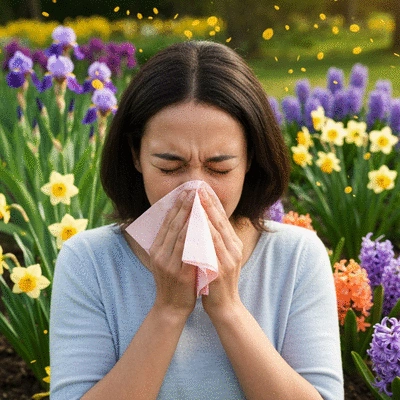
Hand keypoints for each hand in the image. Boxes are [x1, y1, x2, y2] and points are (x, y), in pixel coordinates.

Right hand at [149, 190, 196, 317]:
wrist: (171, 307)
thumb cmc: (173, 282)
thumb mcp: (166, 260)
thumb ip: (171, 243)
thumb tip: (180, 222)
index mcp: (156, 249)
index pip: (166, 223)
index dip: (175, 206)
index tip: (184, 192)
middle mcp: (159, 253)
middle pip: (172, 224)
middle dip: (183, 206)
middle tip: (192, 190)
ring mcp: (168, 263)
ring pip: (179, 233)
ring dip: (189, 216)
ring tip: (197, 201)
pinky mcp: (179, 272)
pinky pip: (188, 249)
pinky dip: (194, 234)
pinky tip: (201, 223)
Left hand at [199, 188, 243, 317]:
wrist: (224, 306)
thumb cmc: (217, 280)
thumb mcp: (219, 257)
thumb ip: (214, 240)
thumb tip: (202, 221)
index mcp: (233, 244)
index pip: (222, 218)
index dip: (212, 202)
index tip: (202, 188)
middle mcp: (233, 249)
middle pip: (220, 221)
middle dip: (208, 203)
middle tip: (198, 188)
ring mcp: (228, 259)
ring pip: (216, 232)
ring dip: (205, 215)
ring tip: (196, 200)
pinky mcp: (220, 270)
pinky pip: (211, 249)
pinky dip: (203, 235)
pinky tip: (195, 225)